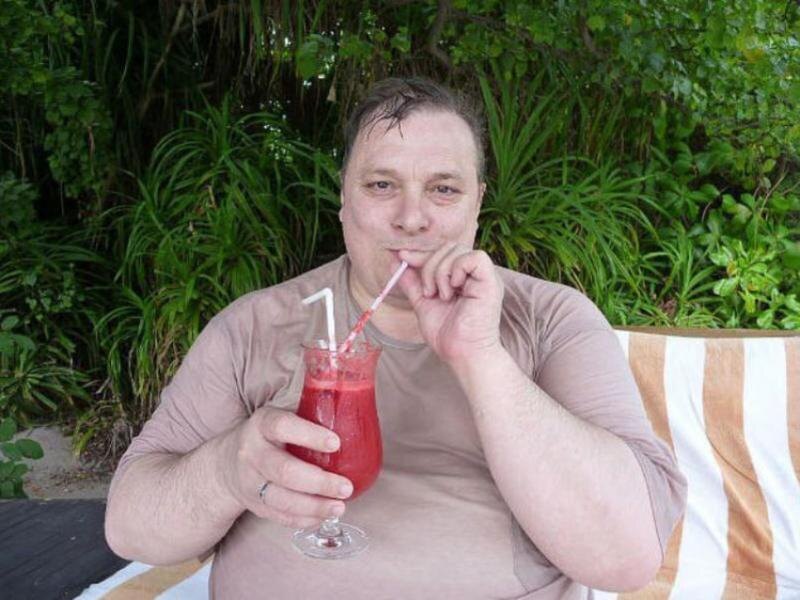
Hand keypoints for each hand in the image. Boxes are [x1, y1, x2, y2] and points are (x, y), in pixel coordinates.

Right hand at [219, 406, 353, 528]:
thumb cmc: (269, 436)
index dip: (309, 435)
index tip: (336, 443)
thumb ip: (309, 410)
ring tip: (339, 506)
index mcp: (261, 424)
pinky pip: (280, 516)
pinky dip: (304, 519)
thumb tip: (351, 401)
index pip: (282, 426)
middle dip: (319, 482)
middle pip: (284, 471)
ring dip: (314, 506)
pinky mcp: (254, 505)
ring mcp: (250, 482)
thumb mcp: (279, 416)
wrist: (226, 464)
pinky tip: (323, 516)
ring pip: (281, 499)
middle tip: (346, 487)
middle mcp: (252, 453)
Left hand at [397, 243, 503, 363]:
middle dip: (429, 266)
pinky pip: (475, 258)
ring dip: (440, 273)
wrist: (462, 354)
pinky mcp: (491, 281)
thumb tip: (394, 261)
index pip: (440, 251)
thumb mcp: (422, 303)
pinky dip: (458, 270)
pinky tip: (454, 289)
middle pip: (448, 247)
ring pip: (457, 250)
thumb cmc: (447, 334)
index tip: (401, 257)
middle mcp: (474, 274)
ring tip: (442, 296)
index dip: (420, 253)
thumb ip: (411, 282)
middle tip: (429, 292)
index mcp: (461, 277)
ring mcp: (484, 276)